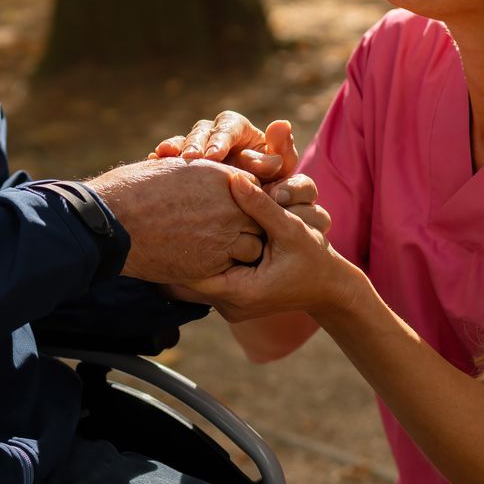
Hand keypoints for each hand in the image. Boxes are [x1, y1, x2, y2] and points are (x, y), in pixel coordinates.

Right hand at [86, 158, 264, 284]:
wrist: (113, 219)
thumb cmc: (135, 189)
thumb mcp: (175, 168)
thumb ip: (203, 176)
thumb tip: (213, 185)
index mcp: (221, 176)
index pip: (253, 190)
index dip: (243, 202)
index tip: (230, 211)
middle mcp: (230, 205)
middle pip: (259, 219)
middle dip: (247, 226)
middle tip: (227, 233)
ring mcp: (223, 236)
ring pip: (252, 247)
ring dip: (239, 250)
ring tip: (217, 250)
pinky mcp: (212, 263)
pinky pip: (232, 268)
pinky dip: (222, 268)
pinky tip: (204, 262)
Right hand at [152, 111, 298, 183]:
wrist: (249, 205)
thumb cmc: (270, 183)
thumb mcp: (278, 171)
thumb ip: (280, 152)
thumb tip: (282, 125)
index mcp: (238, 129)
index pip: (228, 126)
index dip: (221, 139)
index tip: (215, 155)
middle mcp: (214, 133)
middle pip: (201, 131)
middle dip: (196, 144)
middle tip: (191, 159)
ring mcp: (195, 147)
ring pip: (182, 141)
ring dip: (177, 148)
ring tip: (169, 157)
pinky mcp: (181, 163)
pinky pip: (169, 156)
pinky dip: (162, 157)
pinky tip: (154, 159)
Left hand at [173, 173, 359, 322]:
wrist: (329, 287)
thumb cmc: (314, 259)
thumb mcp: (290, 229)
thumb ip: (261, 205)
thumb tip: (233, 177)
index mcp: (242, 292)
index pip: (190, 274)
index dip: (176, 247)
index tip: (161, 221)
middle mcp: (230, 306)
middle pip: (185, 280)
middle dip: (176, 251)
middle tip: (154, 222)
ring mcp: (230, 306)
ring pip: (193, 281)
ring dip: (187, 255)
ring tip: (165, 226)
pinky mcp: (232, 299)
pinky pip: (207, 279)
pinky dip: (201, 259)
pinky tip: (189, 235)